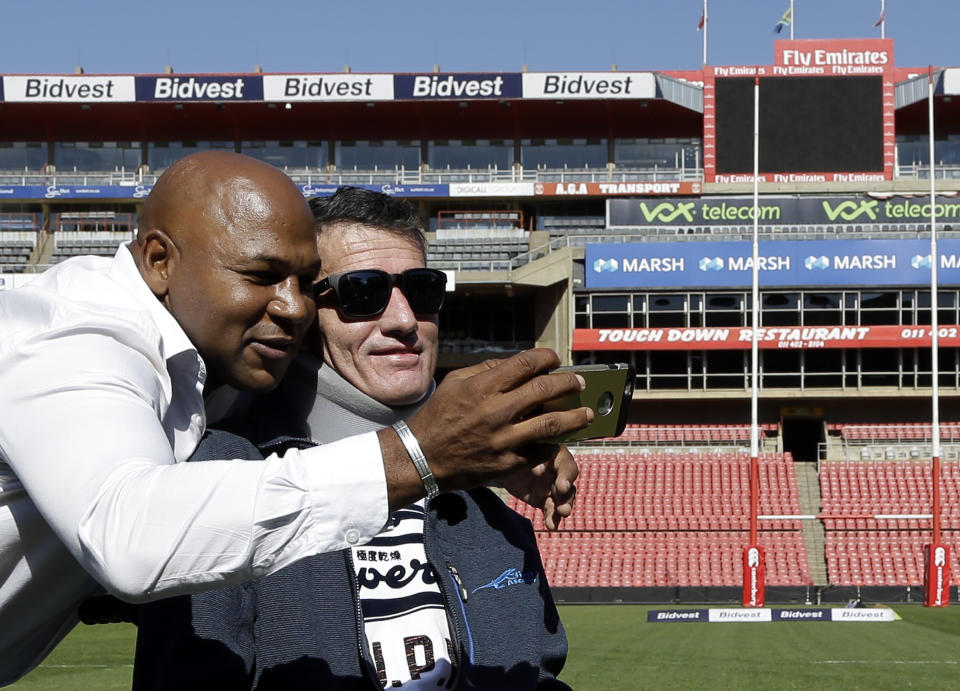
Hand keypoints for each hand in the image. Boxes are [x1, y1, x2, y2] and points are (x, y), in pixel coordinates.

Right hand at [380, 349, 591, 510]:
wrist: (422, 457)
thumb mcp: (456, 382)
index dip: (547, 358)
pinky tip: (562, 437)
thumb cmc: (438, 416)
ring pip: (553, 423)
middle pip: (546, 390)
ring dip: (576, 416)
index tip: (556, 359)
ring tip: (588, 413)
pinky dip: (554, 442)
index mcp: (483, 387)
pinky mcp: (508, 463)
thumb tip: (518, 364)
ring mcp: (504, 439)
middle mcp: (497, 411)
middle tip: (580, 383)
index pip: (527, 364)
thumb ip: (487, 370)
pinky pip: (541, 450)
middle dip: (569, 383)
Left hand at [500, 444, 577, 530]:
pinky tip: (551, 526)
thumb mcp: (520, 450)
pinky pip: (551, 510)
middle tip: (563, 508)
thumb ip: (532, 458)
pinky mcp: (544, 499)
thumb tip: (539, 471)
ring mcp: (552, 486)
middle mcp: (558, 471)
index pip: (566, 465)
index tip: (562, 487)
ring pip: (562, 499)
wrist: (499, 462)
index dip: (566, 476)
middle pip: (568, 485)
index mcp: (555, 454)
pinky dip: (552, 518)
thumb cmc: (512, 450)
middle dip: (566, 497)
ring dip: (563, 508)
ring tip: (561, 515)